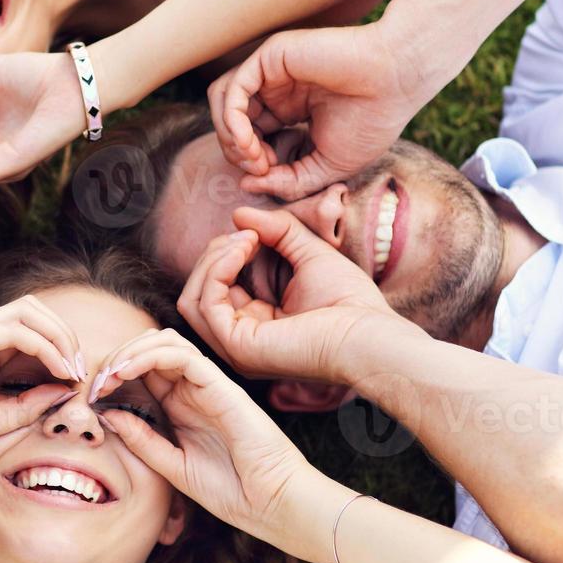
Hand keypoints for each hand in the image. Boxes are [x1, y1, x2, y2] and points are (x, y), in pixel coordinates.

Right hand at [0, 296, 82, 487]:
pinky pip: (10, 330)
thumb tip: (63, 391)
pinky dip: (42, 345)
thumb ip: (23, 407)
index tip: (78, 380)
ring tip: (72, 366)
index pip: (29, 332)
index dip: (60, 349)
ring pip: (25, 311)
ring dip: (58, 334)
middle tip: (80, 368)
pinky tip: (56, 368)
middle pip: (31, 311)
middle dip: (64, 334)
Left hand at [89, 328, 318, 551]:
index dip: (113, 373)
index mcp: (181, 406)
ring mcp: (208, 385)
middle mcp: (193, 390)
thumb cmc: (232, 491)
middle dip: (117, 356)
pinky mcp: (221, 386)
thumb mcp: (172, 467)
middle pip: (150, 349)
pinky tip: (125, 372)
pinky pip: (182, 355)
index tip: (90, 393)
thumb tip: (106, 414)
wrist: (274, 505)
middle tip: (94, 380)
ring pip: (164, 342)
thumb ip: (142, 440)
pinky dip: (148, 356)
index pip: (143, 371)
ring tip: (107, 374)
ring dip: (129, 351)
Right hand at [177, 208, 413, 383]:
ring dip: (213, 260)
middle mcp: (238, 342)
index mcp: (253, 326)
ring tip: (245, 241)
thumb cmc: (350, 302)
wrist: (372, 331)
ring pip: (191, 299)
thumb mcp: (309, 254)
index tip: (254, 233)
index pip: (214, 291)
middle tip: (247, 235)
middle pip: (195, 294)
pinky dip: (218, 269)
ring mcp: (235, 348)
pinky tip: (243, 250)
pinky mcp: (238, 346)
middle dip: (214, 255)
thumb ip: (278, 233)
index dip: (224, 256)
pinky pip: (205, 303)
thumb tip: (238, 214)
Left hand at [209, 21, 428, 199]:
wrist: (398, 81)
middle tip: (259, 168)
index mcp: (288, 108)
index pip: (248, 135)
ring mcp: (270, 71)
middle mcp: (275, 89)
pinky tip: (249, 141)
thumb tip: (246, 185)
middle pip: (229, 121)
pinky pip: (231, 90)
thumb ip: (288, 180)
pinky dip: (231, 121)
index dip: (251, 160)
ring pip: (222, 103)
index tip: (270, 175)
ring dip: (228, 136)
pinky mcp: (269, 57)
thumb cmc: (372, 121)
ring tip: (253, 156)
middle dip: (236, 152)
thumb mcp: (326, 166)